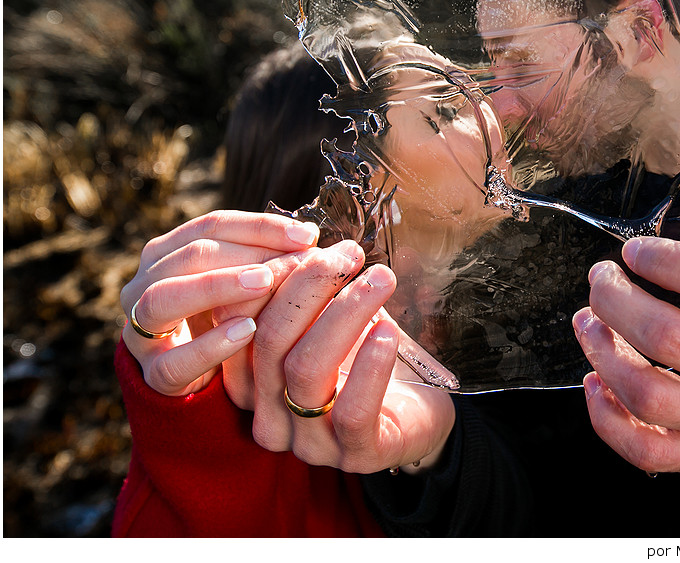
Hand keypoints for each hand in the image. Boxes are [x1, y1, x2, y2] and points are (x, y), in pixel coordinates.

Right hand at [119, 210, 319, 395]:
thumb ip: (264, 260)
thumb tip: (309, 239)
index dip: (261, 226)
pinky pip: (175, 360)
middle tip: (295, 260)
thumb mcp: (242, 286)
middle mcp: (143, 285)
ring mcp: (140, 330)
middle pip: (190, 256)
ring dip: (218, 286)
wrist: (201, 382)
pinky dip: (211, 345)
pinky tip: (248, 331)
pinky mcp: (153, 374)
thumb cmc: (228, 320)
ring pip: (165, 298)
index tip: (308, 235)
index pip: (212, 226)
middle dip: (246, 254)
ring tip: (266, 283)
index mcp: (166, 254)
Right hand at [222, 248, 455, 474]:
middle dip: (309, 286)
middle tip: (347, 253)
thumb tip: (311, 242)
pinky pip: (352, 411)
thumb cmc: (368, 356)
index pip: (238, 322)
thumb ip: (313, 292)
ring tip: (380, 279)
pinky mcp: (355, 455)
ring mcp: (308, 441)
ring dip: (345, 313)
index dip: (269, 276)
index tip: (308, 241)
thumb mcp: (334, 319)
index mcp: (252, 379)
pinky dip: (371, 365)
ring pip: (307, 369)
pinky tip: (388, 331)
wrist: (423, 411)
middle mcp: (268, 414)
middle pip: (269, 340)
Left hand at [574, 190, 679, 475]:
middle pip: (667, 338)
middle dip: (616, 302)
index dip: (664, 260)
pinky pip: (643, 448)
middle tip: (600, 280)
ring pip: (647, 394)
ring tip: (587, 323)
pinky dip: (605, 418)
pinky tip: (593, 381)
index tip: (634, 251)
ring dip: (601, 353)